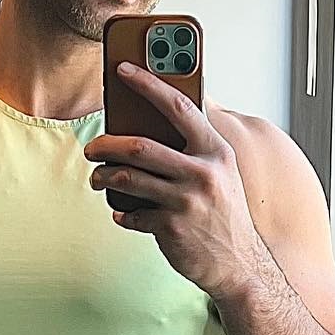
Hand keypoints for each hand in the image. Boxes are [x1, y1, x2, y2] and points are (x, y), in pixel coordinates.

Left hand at [84, 62, 263, 299]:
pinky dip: (122, 212)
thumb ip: (195, 146)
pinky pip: (131, 213)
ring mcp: (186, 201)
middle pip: (139, 146)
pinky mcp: (171, 227)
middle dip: (106, 144)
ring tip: (98, 177)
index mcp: (216, 151)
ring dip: (104, 177)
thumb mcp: (221, 173)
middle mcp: (203, 173)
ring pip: (127, 179)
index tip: (123, 69)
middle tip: (93, 147)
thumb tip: (155, 118)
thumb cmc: (224, 213)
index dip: (148, 83)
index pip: (178, 106)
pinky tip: (123, 212)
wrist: (240, 265)